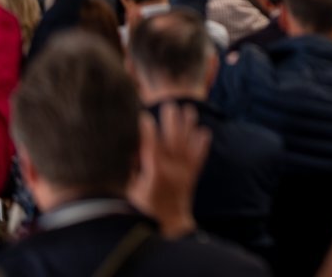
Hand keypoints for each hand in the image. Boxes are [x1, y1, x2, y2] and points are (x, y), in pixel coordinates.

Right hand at [128, 103, 208, 237]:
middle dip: (172, 120)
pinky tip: (205, 132)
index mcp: (155, 172)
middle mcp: (172, 169)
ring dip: (189, 126)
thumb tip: (126, 151)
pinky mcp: (192, 176)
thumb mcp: (130, 192)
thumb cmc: (143, 210)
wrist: (168, 226)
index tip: (143, 115)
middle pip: (173, 139)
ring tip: (189, 109)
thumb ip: (130, 171)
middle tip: (169, 104)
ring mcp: (184, 172)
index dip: (146, 129)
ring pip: (188, 144)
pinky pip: (199, 157)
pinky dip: (202, 144)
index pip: (151, 145)